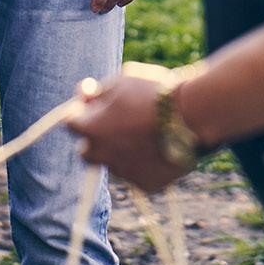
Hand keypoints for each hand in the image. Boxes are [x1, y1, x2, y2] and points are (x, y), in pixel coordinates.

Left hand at [67, 69, 191, 191]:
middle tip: (114, 124)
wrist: (193, 115)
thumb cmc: (155, 92)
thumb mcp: (123, 80)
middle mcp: (102, 154)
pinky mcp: (145, 185)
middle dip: (95, 139)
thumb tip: (84, 95)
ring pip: (113, 163)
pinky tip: (160, 145)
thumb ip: (99, 92)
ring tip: (146, 131)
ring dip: (121, 150)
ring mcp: (123, 172)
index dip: (81, 111)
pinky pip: (138, 174)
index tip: (94, 103)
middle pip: (86, 151)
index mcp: (91, 128)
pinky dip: (144, 163)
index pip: (70, 123)